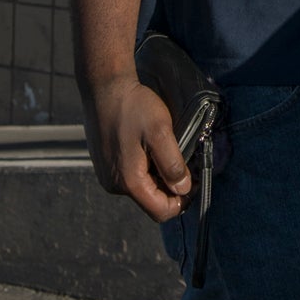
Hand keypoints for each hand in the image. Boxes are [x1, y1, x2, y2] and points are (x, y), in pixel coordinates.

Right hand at [81, 75, 191, 222]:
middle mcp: (114, 185)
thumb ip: (172, 164)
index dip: (182, 201)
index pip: (160, 211)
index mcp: (129, 182)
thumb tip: (183, 189)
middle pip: (151, 200)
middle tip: (185, 161)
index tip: (195, 180)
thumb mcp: (160, 132)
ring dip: (159, 175)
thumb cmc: (133, 107)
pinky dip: (146, 167)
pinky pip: (132, 176)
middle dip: (171, 186)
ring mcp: (107, 175)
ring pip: (142, 188)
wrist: (104, 87)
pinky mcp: (105, 165)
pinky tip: (151, 145)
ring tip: (168, 149)